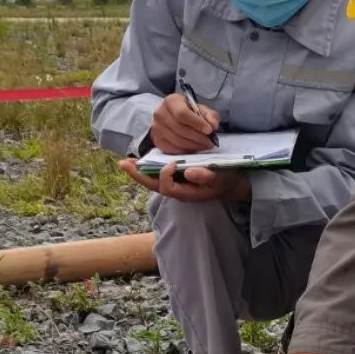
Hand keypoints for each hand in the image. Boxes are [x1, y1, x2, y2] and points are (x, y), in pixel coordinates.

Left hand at [118, 160, 250, 202]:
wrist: (230, 185)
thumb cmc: (225, 181)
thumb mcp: (220, 179)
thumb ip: (206, 176)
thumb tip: (188, 172)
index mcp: (186, 193)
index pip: (166, 187)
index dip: (165, 175)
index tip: (172, 162)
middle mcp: (177, 191)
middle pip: (152, 186)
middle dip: (138, 175)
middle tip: (124, 163)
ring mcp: (175, 185)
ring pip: (152, 181)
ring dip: (139, 171)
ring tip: (127, 162)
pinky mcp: (176, 179)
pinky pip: (157, 176)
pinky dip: (148, 168)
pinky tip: (141, 160)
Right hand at [149, 93, 219, 153]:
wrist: (174, 118)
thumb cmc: (189, 113)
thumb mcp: (201, 109)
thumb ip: (210, 116)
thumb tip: (213, 125)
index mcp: (171, 101)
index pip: (182, 113)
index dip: (197, 123)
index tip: (209, 130)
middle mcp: (160, 113)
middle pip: (180, 129)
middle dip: (198, 137)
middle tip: (210, 141)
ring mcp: (156, 128)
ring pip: (177, 140)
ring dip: (194, 145)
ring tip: (204, 145)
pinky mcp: (157, 141)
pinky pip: (172, 149)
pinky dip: (186, 151)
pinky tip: (194, 148)